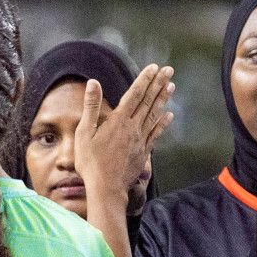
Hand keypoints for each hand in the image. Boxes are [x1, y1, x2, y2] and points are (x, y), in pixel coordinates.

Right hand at [75, 65, 174, 212]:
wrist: (107, 189)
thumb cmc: (91, 162)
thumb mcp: (84, 133)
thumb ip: (91, 107)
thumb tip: (93, 83)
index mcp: (118, 121)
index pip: (134, 94)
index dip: (144, 80)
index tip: (154, 67)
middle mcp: (133, 128)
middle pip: (148, 101)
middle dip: (158, 84)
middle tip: (168, 70)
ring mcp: (140, 140)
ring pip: (154, 115)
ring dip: (162, 99)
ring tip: (171, 86)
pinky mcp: (143, 152)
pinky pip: (155, 134)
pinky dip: (162, 123)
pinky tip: (169, 115)